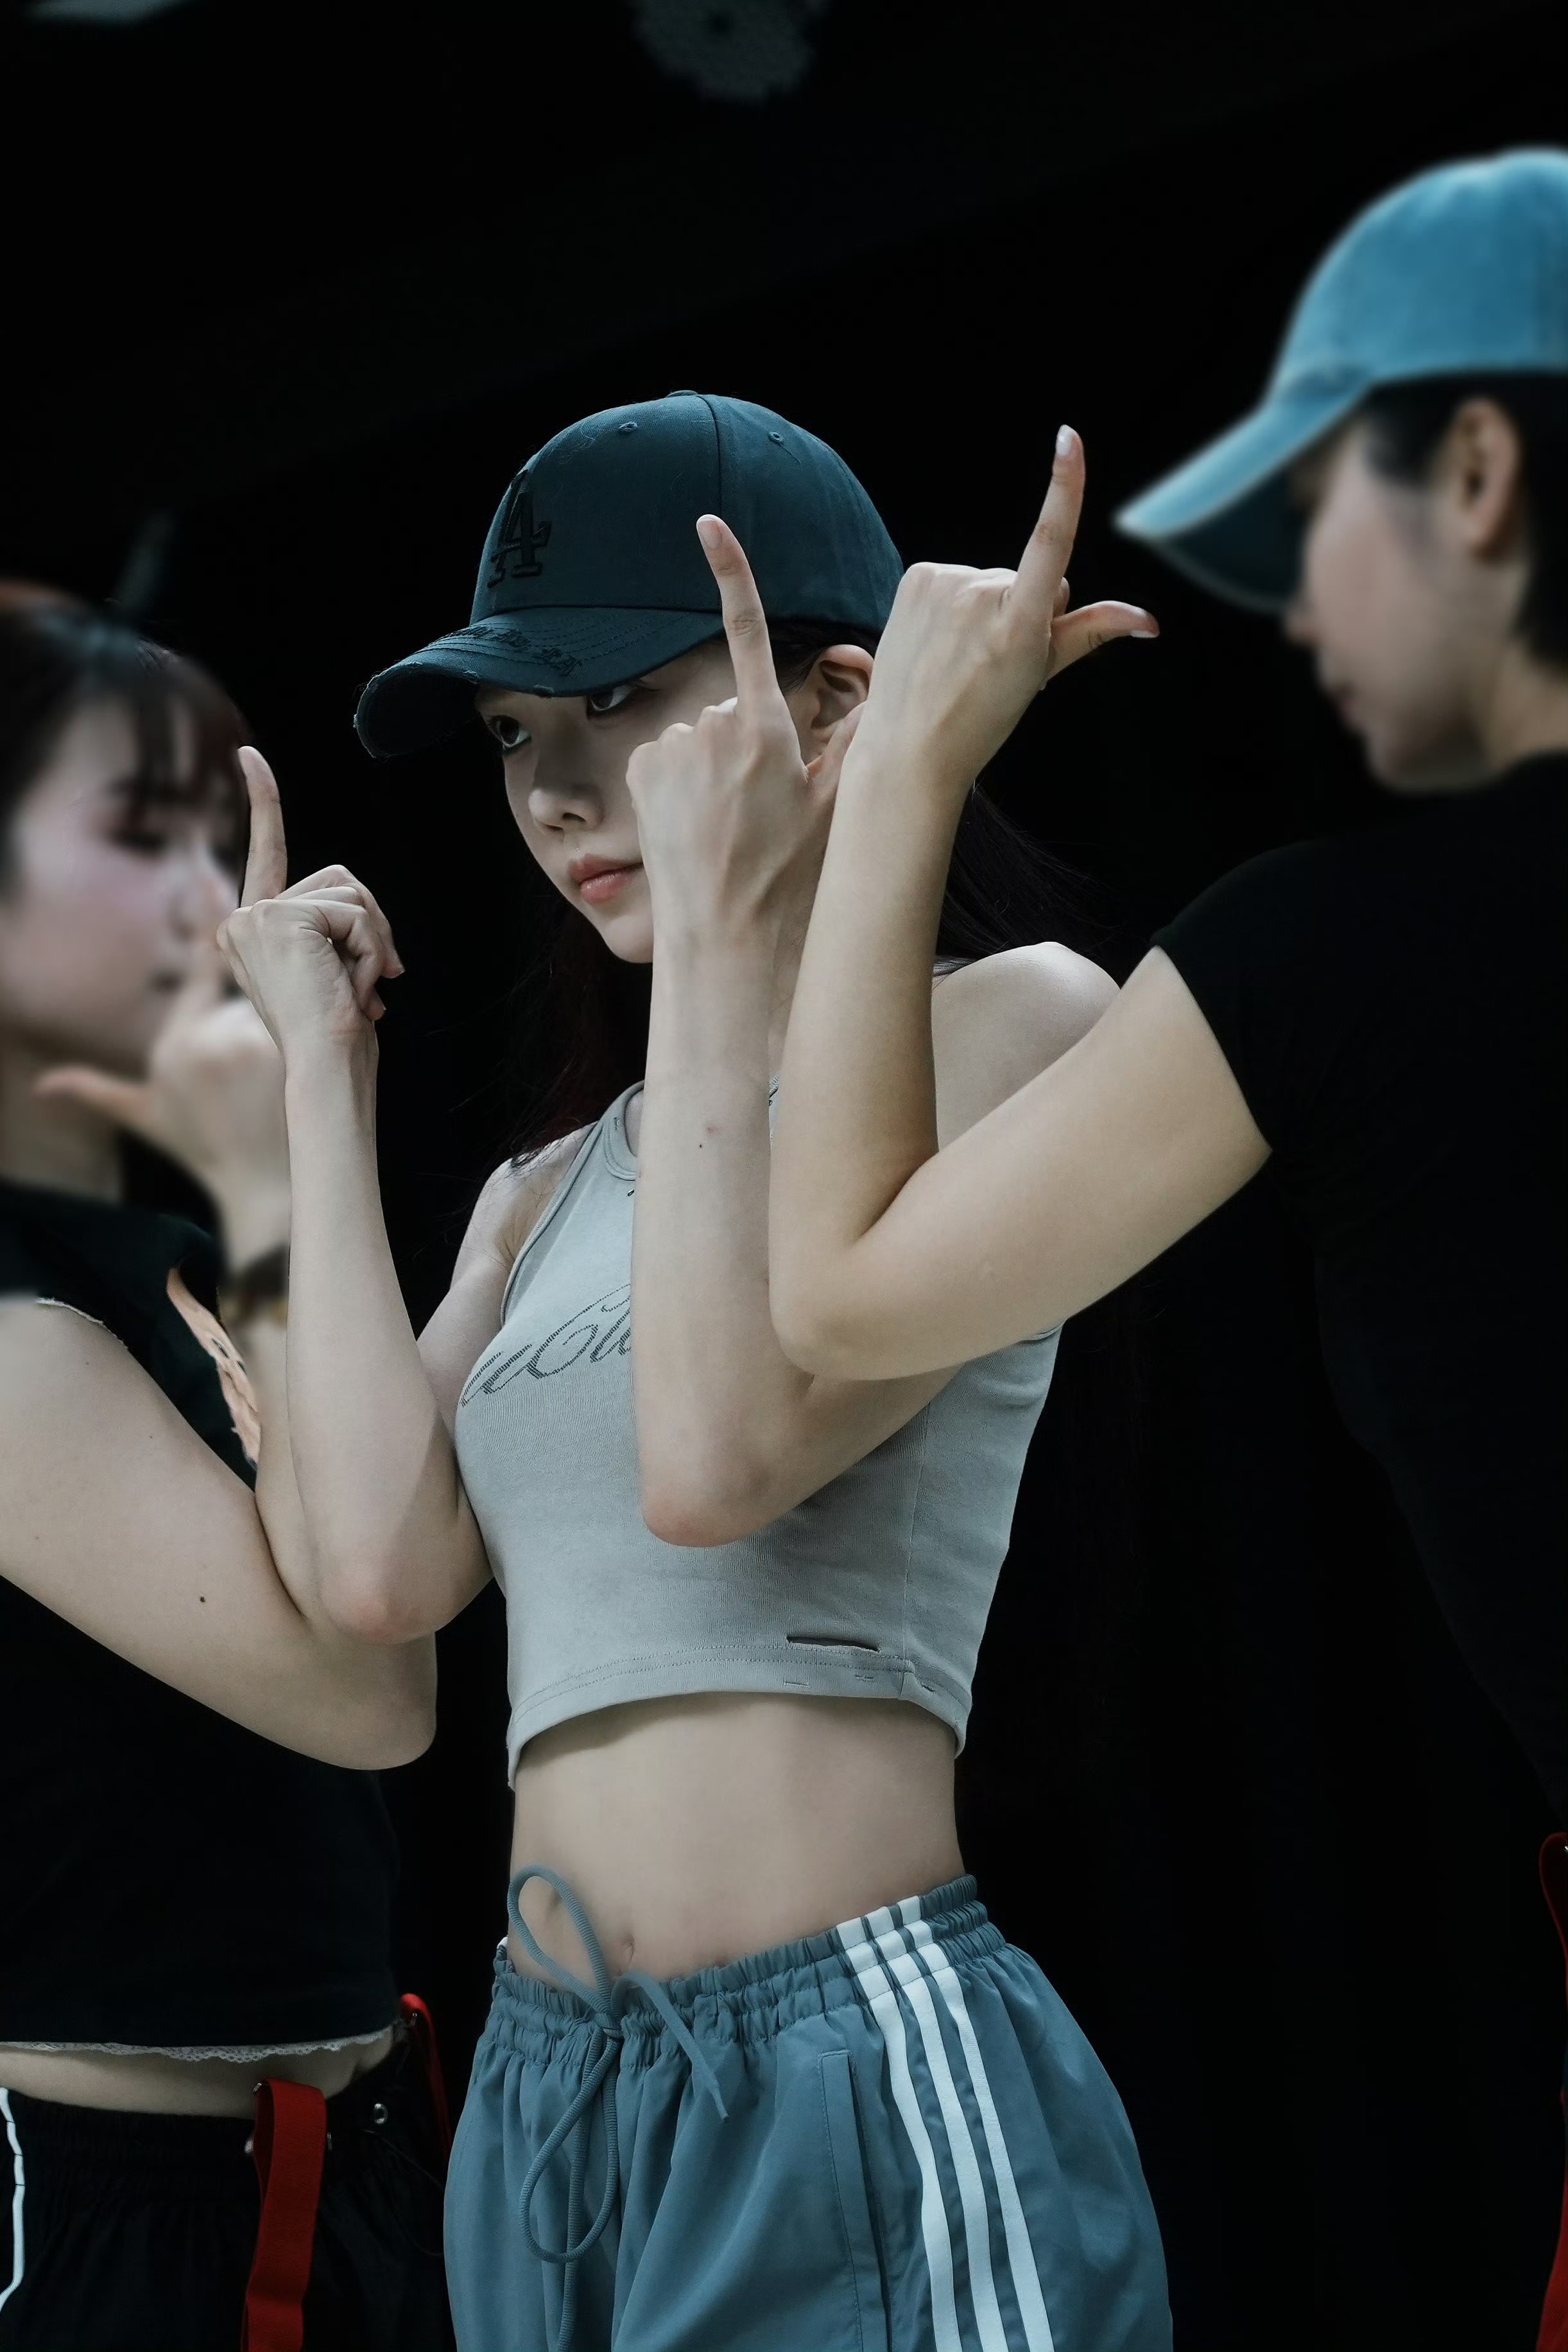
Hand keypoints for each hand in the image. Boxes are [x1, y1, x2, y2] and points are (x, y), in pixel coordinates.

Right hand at [36, 935, 291, 1254]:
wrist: (265, 1187)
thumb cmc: (209, 1151)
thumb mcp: (150, 1117)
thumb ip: (98, 1093)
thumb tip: (44, 1087)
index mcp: (178, 1042)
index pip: (203, 960)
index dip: (211, 912)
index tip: (211, 872)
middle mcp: (210, 1035)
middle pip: (258, 989)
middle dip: (273, 1011)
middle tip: (273, 1061)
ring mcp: (252, 1039)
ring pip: (288, 1006)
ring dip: (296, 1029)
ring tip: (285, 1080)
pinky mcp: (291, 1048)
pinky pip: (312, 1015)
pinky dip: (319, 1030)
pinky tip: (306, 1068)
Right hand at [217, 749, 404, 1063]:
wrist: (327, 1069)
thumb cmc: (336, 1041)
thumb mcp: (337, 981)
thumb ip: (337, 946)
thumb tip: (376, 949)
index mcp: (254, 932)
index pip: (265, 853)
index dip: (262, 801)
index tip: (249, 756)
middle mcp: (245, 919)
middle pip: (337, 877)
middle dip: (372, 925)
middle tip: (377, 980)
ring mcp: (258, 916)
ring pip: (349, 893)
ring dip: (373, 941)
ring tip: (361, 989)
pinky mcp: (281, 917)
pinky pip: (353, 912)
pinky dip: (370, 948)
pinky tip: (356, 987)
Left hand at [625, 517, 859, 943]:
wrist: (723, 937)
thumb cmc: (786, 880)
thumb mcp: (836, 810)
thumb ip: (858, 746)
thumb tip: (891, 704)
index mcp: (766, 730)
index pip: (748, 630)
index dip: (730, 571)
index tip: (708, 524)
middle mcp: (713, 727)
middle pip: (733, 712)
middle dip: (744, 748)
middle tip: (757, 811)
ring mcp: (671, 748)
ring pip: (697, 739)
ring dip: (708, 772)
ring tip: (724, 827)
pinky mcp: (640, 770)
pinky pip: (664, 760)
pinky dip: (677, 785)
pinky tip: (693, 826)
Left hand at [847, 426, 1156, 801]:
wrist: (909, 749)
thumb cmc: (982, 717)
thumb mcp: (1040, 674)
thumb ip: (1093, 633)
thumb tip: (1150, 622)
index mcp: (1018, 622)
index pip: (1050, 541)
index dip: (1065, 488)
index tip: (1069, 439)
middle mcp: (980, 595)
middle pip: (1031, 578)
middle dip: (1023, 610)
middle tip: (995, 659)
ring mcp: (944, 583)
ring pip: (993, 579)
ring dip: (986, 610)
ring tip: (964, 656)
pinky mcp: (918, 576)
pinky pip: (958, 578)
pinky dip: (955, 604)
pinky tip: (941, 641)